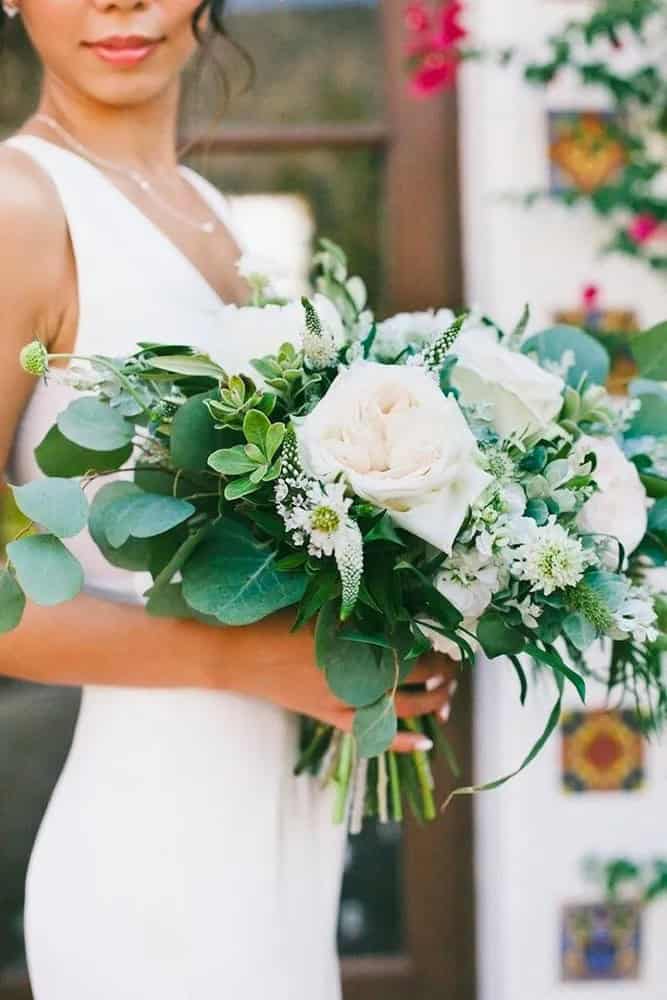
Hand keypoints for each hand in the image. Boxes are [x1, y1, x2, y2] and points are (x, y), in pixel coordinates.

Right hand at [219, 611, 457, 753]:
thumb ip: (363, 615)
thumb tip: (404, 617)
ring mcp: (343, 701)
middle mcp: (356, 676)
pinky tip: (426, 742)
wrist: (238, 655)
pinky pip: (371, 734)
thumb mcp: (324, 609)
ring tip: (446, 698)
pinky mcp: (329, 716)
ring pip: (399, 709)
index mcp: (356, 646)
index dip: (436, 651)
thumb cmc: (279, 621)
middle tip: (453, 670)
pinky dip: (400, 740)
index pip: (413, 650)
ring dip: (429, 704)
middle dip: (440, 677)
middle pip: (413, 679)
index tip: (450, 644)